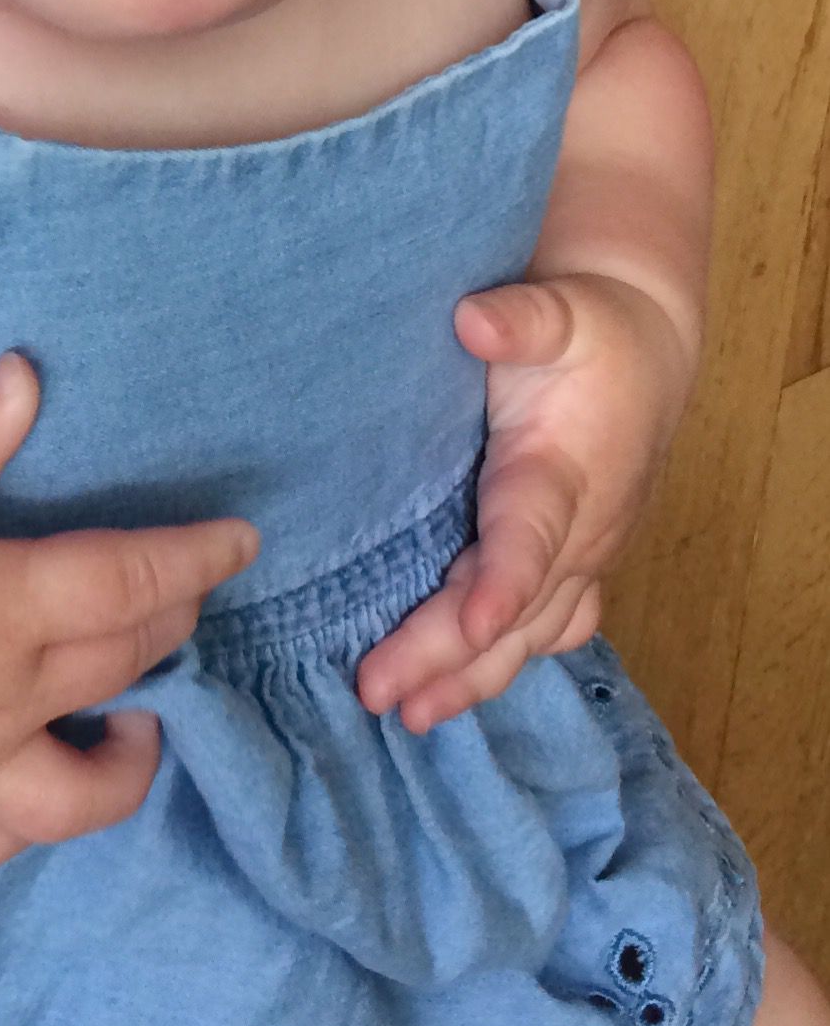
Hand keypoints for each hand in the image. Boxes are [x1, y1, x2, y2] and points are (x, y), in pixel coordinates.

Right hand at [0, 351, 256, 871]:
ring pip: (87, 786)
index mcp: (7, 610)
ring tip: (144, 719)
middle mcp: (11, 699)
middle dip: (172, 623)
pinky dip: (32, 821)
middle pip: (122, 661)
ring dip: (133, 755)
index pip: (130, 580)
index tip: (243, 541)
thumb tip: (28, 373)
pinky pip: (0, 837)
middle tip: (188, 593)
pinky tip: (39, 790)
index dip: (194, 558)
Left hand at [355, 272, 693, 734]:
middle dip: (449, 657)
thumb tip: (472, 322)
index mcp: (563, 473)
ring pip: (529, 637)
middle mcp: (579, 531)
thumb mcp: (558, 311)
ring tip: (409, 714)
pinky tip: (455, 689)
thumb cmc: (589, 331)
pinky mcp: (573, 567)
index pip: (531, 540)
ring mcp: (581, 558)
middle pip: (516, 612)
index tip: (471, 621)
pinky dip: (500, 665)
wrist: (646, 353)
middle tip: (380, 692)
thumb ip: (519, 319)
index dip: (502, 584)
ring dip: (470, 678)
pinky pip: (543, 631)